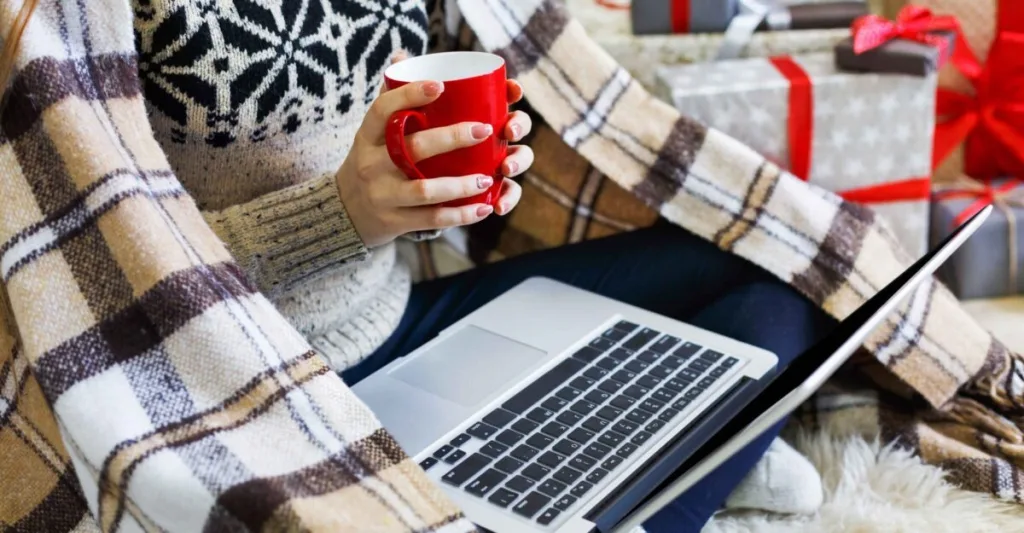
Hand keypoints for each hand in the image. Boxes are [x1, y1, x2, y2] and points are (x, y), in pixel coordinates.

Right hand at [335, 57, 532, 247]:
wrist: (345, 214)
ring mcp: (382, 195)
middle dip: (451, 138)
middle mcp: (371, 165)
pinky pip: (431, 219)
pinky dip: (460, 215)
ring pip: (424, 190)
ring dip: (460, 185)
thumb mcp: (371, 134)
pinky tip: (483, 208)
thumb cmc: (371, 162)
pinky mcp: (394, 222)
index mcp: (366, 137)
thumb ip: (390, 99)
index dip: (409, 96)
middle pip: (411, 148)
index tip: (440, 85)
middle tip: (484, 129)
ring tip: (488, 177)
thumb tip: (404, 55)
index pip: (382, 111)